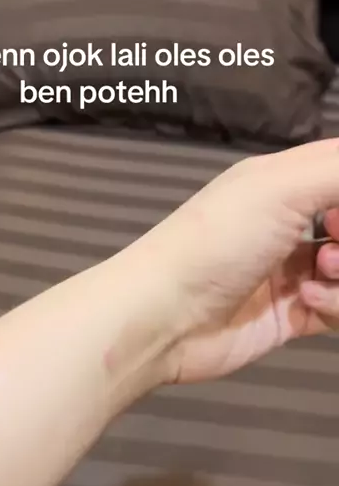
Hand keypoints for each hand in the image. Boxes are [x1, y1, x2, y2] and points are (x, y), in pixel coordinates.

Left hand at [147, 139, 338, 383]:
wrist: (165, 316)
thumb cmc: (218, 240)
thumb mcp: (280, 186)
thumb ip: (337, 169)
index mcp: (282, 181)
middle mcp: (288, 222)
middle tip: (333, 240)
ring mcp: (290, 271)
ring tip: (322, 272)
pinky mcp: (291, 316)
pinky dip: (335, 305)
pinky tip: (306, 301)